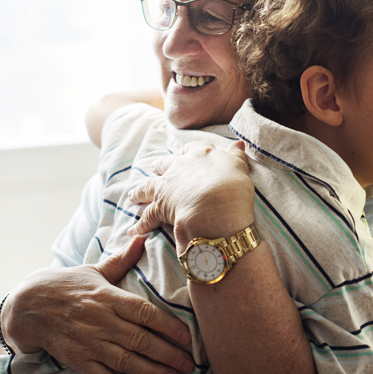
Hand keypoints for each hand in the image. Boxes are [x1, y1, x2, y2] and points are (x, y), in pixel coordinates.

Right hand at [1, 235, 193, 373]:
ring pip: (125, 360)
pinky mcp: (77, 359)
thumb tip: (142, 239)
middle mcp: (100, 321)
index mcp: (107, 297)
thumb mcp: (93, 271)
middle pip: (140, 339)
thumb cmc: (65, 286)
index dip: (168, 326)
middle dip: (167, 353)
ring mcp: (88, 342)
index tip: (187, 337)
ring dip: (152, 371)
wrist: (26, 306)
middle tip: (189, 363)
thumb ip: (121, 261)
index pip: (144, 312)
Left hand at [126, 140, 254, 247]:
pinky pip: (147, 217)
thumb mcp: (239, 167)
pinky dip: (140, 225)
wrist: (217, 207)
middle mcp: (180, 167)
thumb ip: (236, 155)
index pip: (192, 148)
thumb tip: (238, 143)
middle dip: (160, 167)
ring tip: (133, 196)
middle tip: (155, 169)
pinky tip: (134, 230)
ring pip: (148, 187)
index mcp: (200, 155)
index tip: (184, 154)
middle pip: (165, 164)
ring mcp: (167, 186)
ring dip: (140, 192)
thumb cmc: (232, 187)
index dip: (188, 152)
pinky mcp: (160, 207)